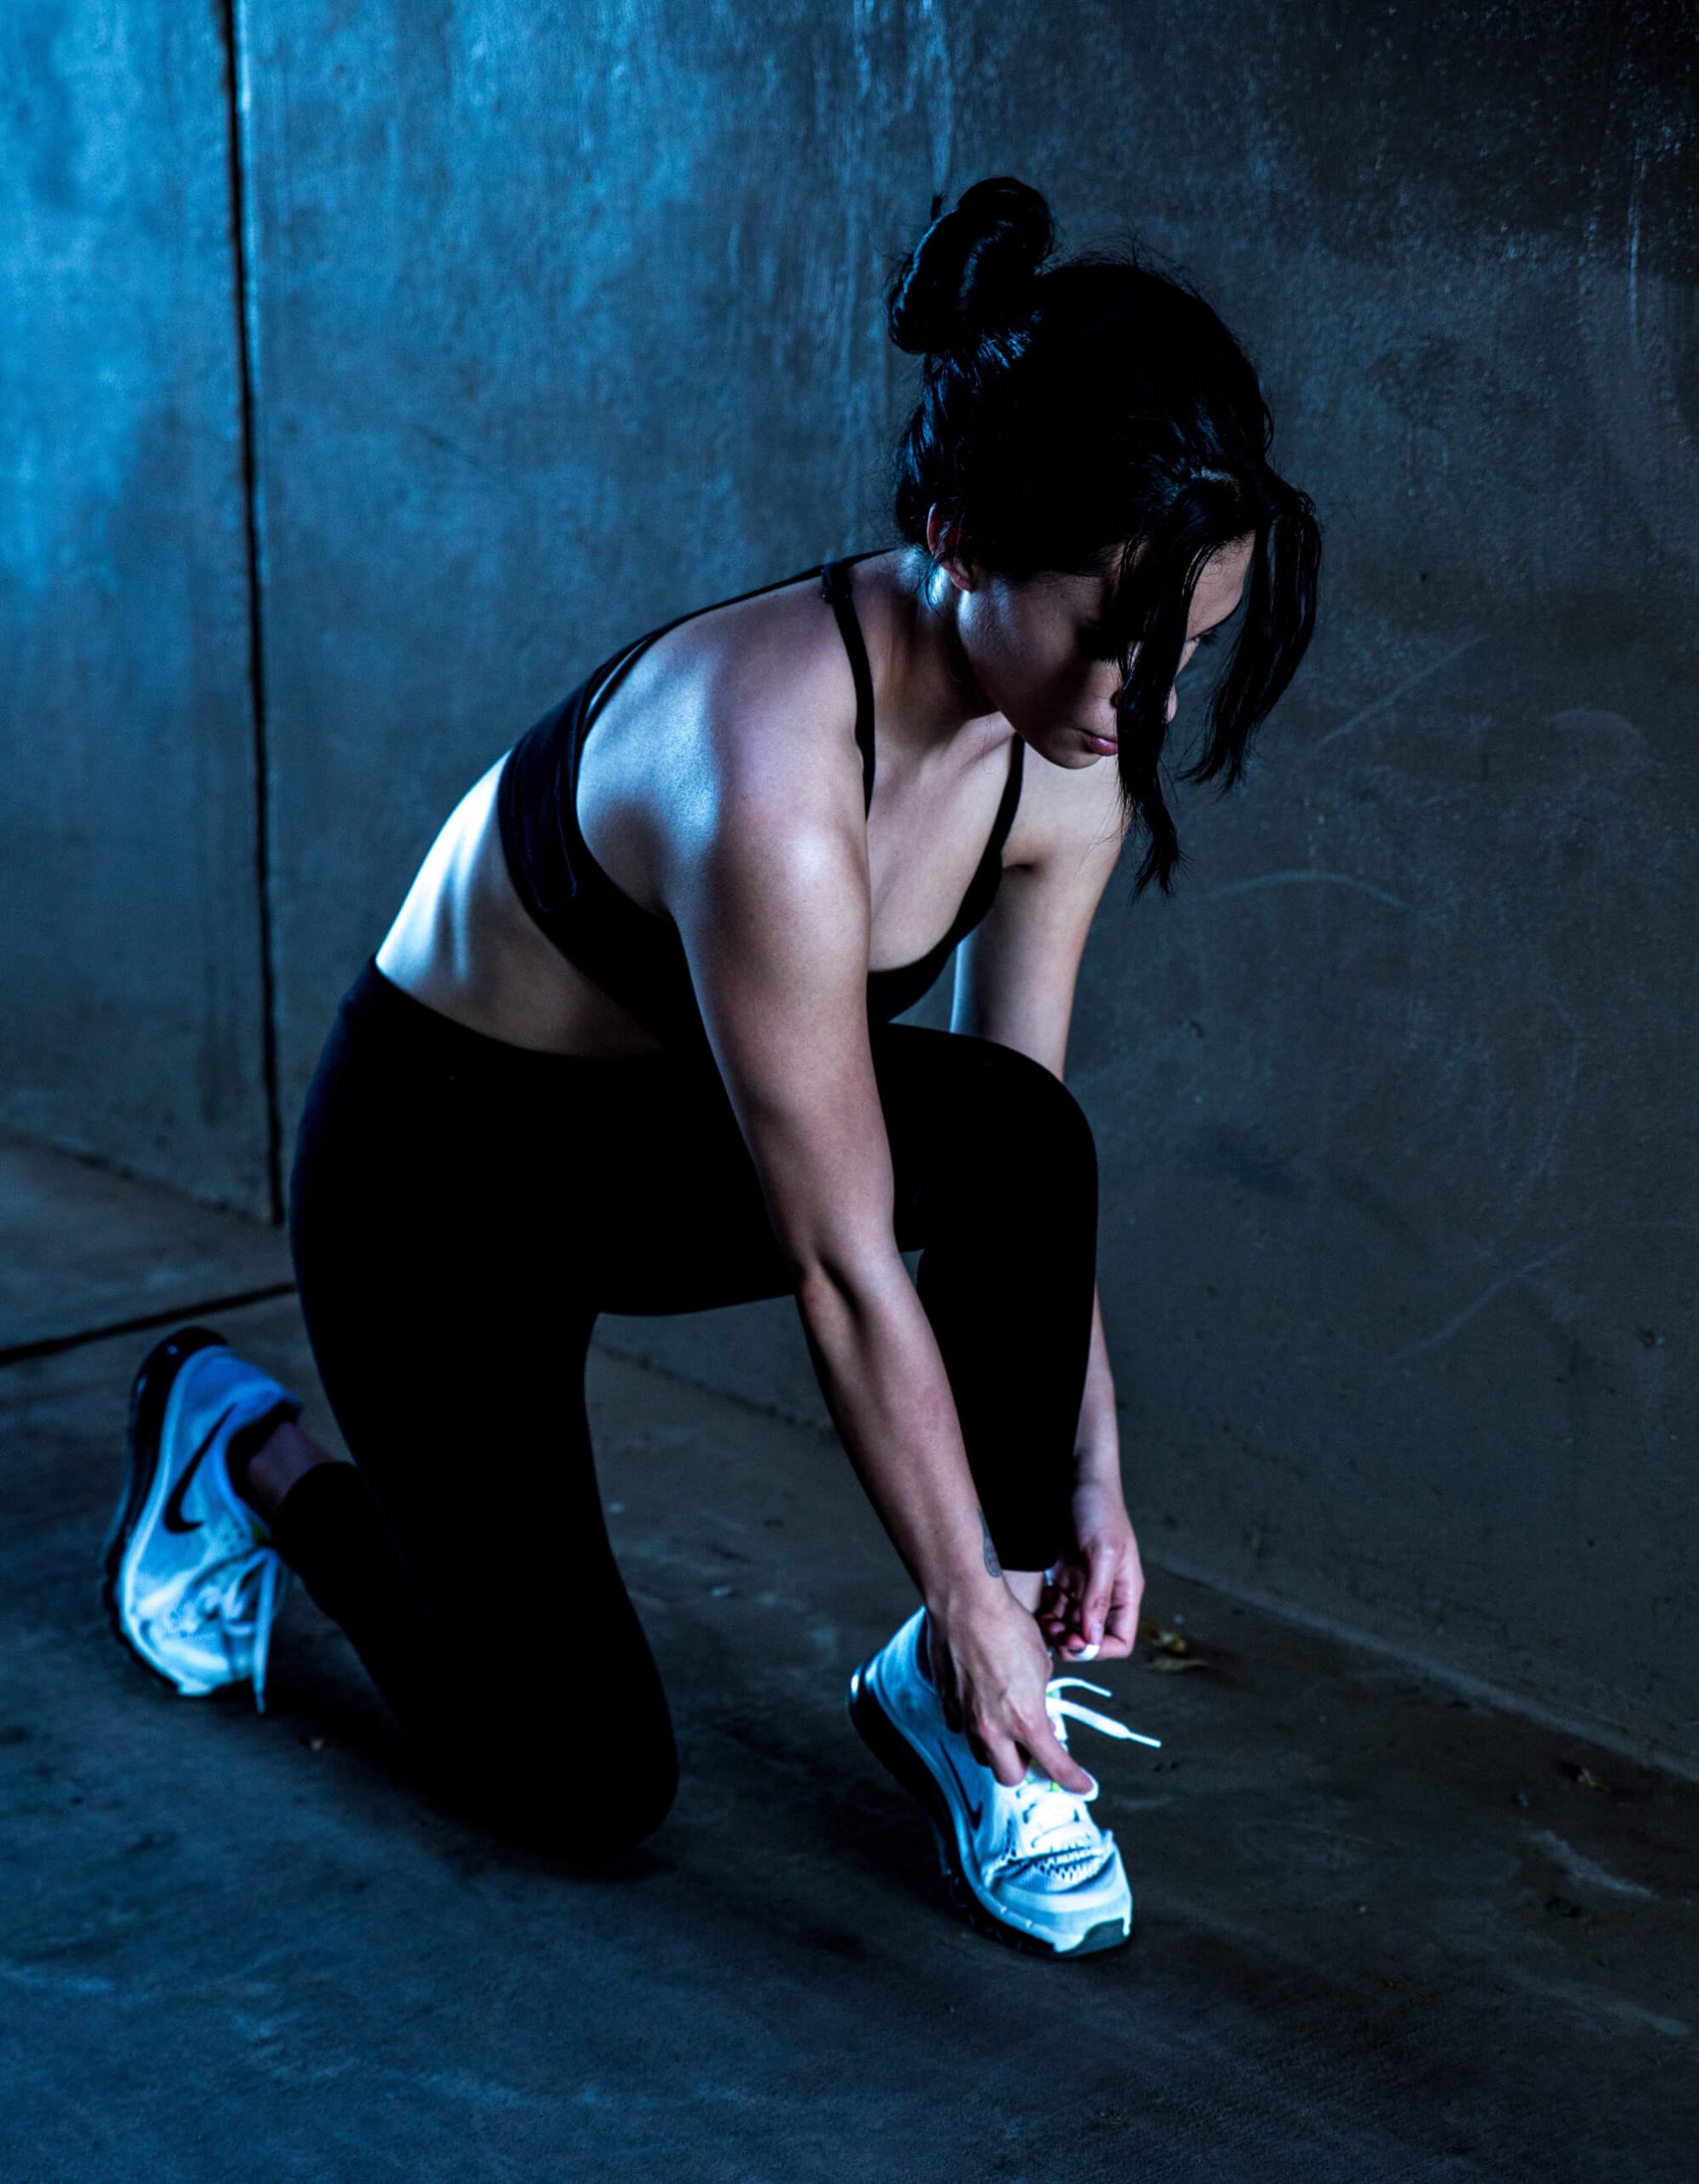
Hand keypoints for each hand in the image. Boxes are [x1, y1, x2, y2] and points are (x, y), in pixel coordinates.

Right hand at [924, 1587, 1094, 1794]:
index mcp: (1026, 1719)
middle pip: (1010, 1776)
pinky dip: (972, 1724)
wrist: (967, 1603)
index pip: (1056, 1766)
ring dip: (997, 1747)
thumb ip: (1039, 1699)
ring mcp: (965, 1718)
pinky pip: (960, 1729)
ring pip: (982, 1755)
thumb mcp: (1041, 1665)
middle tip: (1033, 1745)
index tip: (1084, 1787)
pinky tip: (980, 1702)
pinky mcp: (946, 1704)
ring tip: (1006, 1720)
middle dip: (1025, 1766)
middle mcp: (993, 1727)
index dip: (1074, 1781)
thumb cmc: (1009, 1626)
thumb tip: (1037, 1713)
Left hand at [1037, 1473, 1144, 1662]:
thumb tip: (1092, 1639)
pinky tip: (1040, 1603)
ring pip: (1071, 1625)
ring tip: (1043, 1619)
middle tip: (1052, 1632)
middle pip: (1092, 1636)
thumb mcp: (1102, 1553)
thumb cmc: (1098, 1508)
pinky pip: (1057, 1607)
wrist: (1078, 1476)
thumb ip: (1097, 1597)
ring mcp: (1085, 1585)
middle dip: (1072, 1641)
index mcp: (1125, 1591)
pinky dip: (1047, 1612)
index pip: (1120, 1640)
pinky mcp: (1066, 1575)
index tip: (1075, 1642)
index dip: (1098, 1649)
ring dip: (1056, 1629)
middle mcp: (1106, 1593)